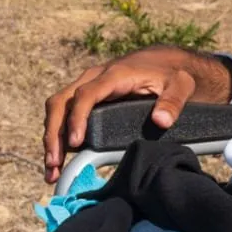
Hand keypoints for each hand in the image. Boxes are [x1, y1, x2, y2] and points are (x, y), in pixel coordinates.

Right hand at [41, 47, 230, 182]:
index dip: (77, 118)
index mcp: (114, 75)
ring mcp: (87, 86)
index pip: (86, 95)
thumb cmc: (172, 74)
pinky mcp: (86, 96)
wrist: (165, 61)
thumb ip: (172, 102)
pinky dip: (57, 136)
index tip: (75, 143)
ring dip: (50, 139)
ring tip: (52, 170)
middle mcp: (94, 78)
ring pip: (57, 109)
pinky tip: (58, 161)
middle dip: (53, 134)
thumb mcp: (180, 85)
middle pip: (61, 103)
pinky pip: (64, 114)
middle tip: (54, 164)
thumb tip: (161, 121)